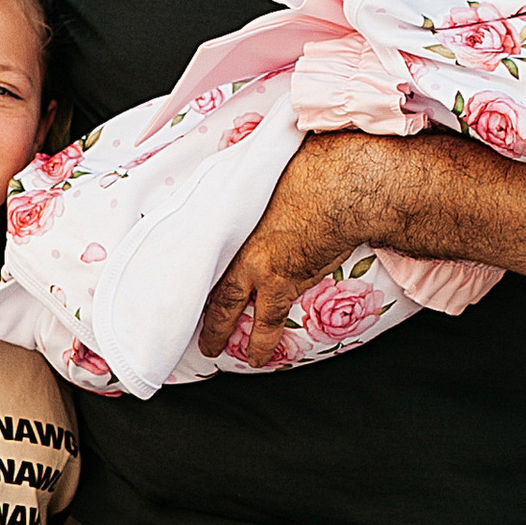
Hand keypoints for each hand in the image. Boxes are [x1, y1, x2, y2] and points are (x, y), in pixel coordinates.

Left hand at [197, 136, 380, 368]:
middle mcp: (236, 241)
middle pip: (206, 274)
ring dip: (218, 330)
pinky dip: (261, 341)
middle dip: (195, 298)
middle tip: (184, 313)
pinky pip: (267, 321)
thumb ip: (259, 178)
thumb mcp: (273, 166)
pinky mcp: (281, 283)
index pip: (202, 239)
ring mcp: (256, 265)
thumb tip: (259, 172)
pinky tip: (256, 358)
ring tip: (211, 348)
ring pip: (227, 305)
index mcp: (231, 210)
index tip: (185, 270)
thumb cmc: (315, 167)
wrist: (341, 187)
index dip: (194, 259)